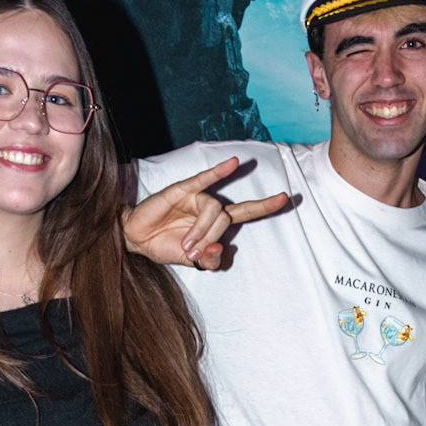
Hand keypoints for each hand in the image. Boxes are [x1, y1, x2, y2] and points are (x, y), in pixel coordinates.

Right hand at [123, 158, 289, 270]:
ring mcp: (197, 197)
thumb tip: (219, 249)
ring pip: (214, 210)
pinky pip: (203, 180)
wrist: (138, 240)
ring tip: (185, 245)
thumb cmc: (166, 246)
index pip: (247, 212)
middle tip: (194, 251)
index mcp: (217, 223)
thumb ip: (210, 261)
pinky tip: (233, 163)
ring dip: (199, 231)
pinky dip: (218, 172)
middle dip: (215, 235)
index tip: (287, 199)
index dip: (265, 207)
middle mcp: (211, 208)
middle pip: (229, 218)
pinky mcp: (182, 190)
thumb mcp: (192, 262)